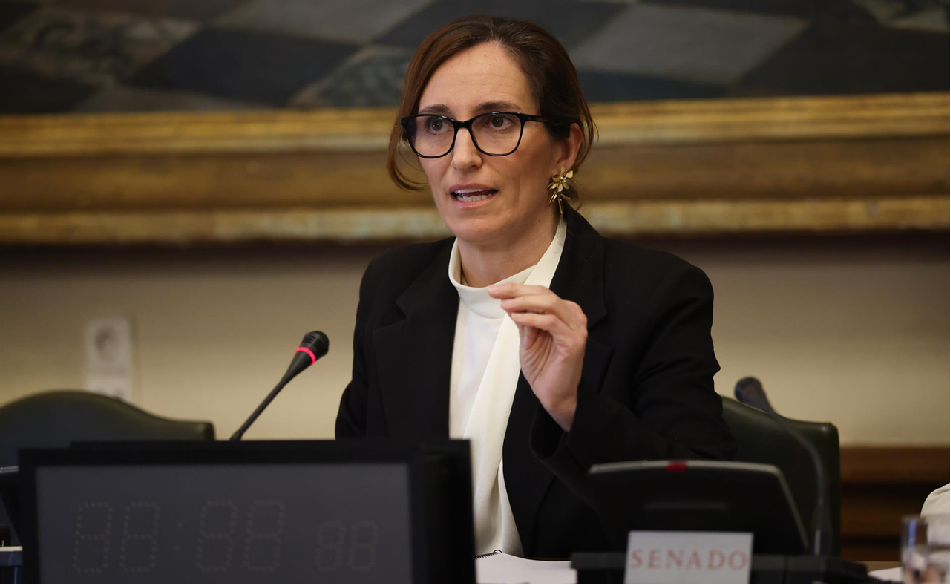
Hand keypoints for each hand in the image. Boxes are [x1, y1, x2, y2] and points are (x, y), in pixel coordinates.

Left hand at [488, 283, 587, 431]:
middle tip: (495, 292)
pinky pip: (550, 323)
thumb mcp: (528, 338)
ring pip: (549, 304)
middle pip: (545, 294)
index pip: (541, 293)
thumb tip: (508, 300)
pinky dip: (532, 318)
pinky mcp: (573, 342)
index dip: (517, 289)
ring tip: (504, 305)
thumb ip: (523, 319)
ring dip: (523, 302)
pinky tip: (516, 317)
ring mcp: (576, 329)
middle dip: (517, 291)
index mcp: (565, 313)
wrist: (554, 395)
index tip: (495, 290)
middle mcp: (574, 317)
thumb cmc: (543, 367)